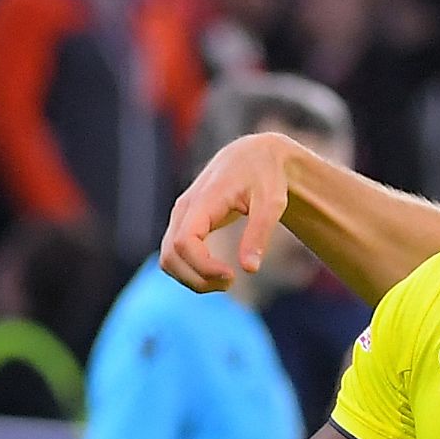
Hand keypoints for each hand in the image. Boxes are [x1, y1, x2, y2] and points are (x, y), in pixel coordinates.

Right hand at [162, 132, 300, 291]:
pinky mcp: (185, 224)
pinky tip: (219, 272)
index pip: (184, 242)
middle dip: (197, 279)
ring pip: (168, 259)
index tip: (233, 275)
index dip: (203, 267)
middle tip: (231, 282)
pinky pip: (175, 255)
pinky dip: (192, 271)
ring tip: (227, 281)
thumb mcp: (271, 203)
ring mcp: (180, 217)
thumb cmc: (266, 176)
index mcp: (203, 201)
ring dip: (193, 279)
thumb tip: (250, 269)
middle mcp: (184, 209)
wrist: (253, 156)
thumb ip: (260, 233)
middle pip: (170, 256)